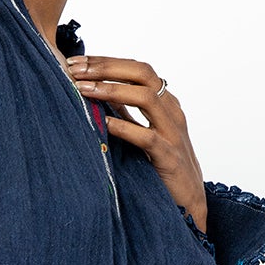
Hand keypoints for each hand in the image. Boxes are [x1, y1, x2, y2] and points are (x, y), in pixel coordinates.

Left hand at [67, 56, 206, 231]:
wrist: (189, 204)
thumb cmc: (162, 166)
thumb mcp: (143, 132)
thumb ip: (125, 112)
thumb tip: (94, 92)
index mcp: (166, 103)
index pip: (137, 69)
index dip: (106, 61)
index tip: (76, 61)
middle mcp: (172, 112)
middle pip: (142, 74)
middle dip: (106, 67)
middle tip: (75, 69)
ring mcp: (173, 134)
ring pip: (147, 98)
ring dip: (112, 90)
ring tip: (83, 89)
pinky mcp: (170, 158)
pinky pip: (147, 137)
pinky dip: (124, 127)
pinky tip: (104, 124)